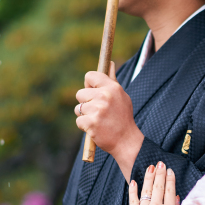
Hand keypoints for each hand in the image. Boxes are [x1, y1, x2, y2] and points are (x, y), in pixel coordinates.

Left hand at [75, 63, 144, 179]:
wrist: (127, 141)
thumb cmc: (123, 118)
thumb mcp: (121, 97)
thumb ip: (112, 81)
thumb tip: (110, 63)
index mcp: (112, 88)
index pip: (90, 76)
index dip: (88, 84)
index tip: (93, 92)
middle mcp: (104, 96)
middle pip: (80, 93)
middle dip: (86, 103)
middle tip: (99, 112)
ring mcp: (97, 110)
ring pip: (78, 108)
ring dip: (85, 116)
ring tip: (99, 121)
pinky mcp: (91, 123)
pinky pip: (79, 121)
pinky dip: (85, 126)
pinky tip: (96, 128)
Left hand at [128, 162, 179, 204]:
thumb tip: (176, 199)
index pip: (170, 191)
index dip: (170, 179)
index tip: (170, 171)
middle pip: (159, 187)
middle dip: (160, 173)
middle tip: (160, 164)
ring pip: (147, 190)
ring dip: (149, 177)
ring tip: (150, 168)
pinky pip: (133, 199)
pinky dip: (133, 190)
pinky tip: (133, 181)